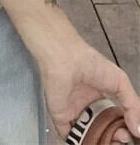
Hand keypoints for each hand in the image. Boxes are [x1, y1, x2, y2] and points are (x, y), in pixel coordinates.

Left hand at [29, 24, 139, 142]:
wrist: (66, 58)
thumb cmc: (89, 62)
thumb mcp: (120, 81)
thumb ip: (132, 105)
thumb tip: (138, 128)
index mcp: (100, 97)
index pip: (114, 119)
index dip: (123, 128)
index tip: (131, 131)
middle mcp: (87, 106)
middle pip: (103, 130)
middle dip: (115, 137)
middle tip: (122, 137)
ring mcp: (75, 113)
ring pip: (89, 136)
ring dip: (101, 142)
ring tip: (111, 141)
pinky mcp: (61, 117)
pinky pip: (69, 136)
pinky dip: (79, 142)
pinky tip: (91, 142)